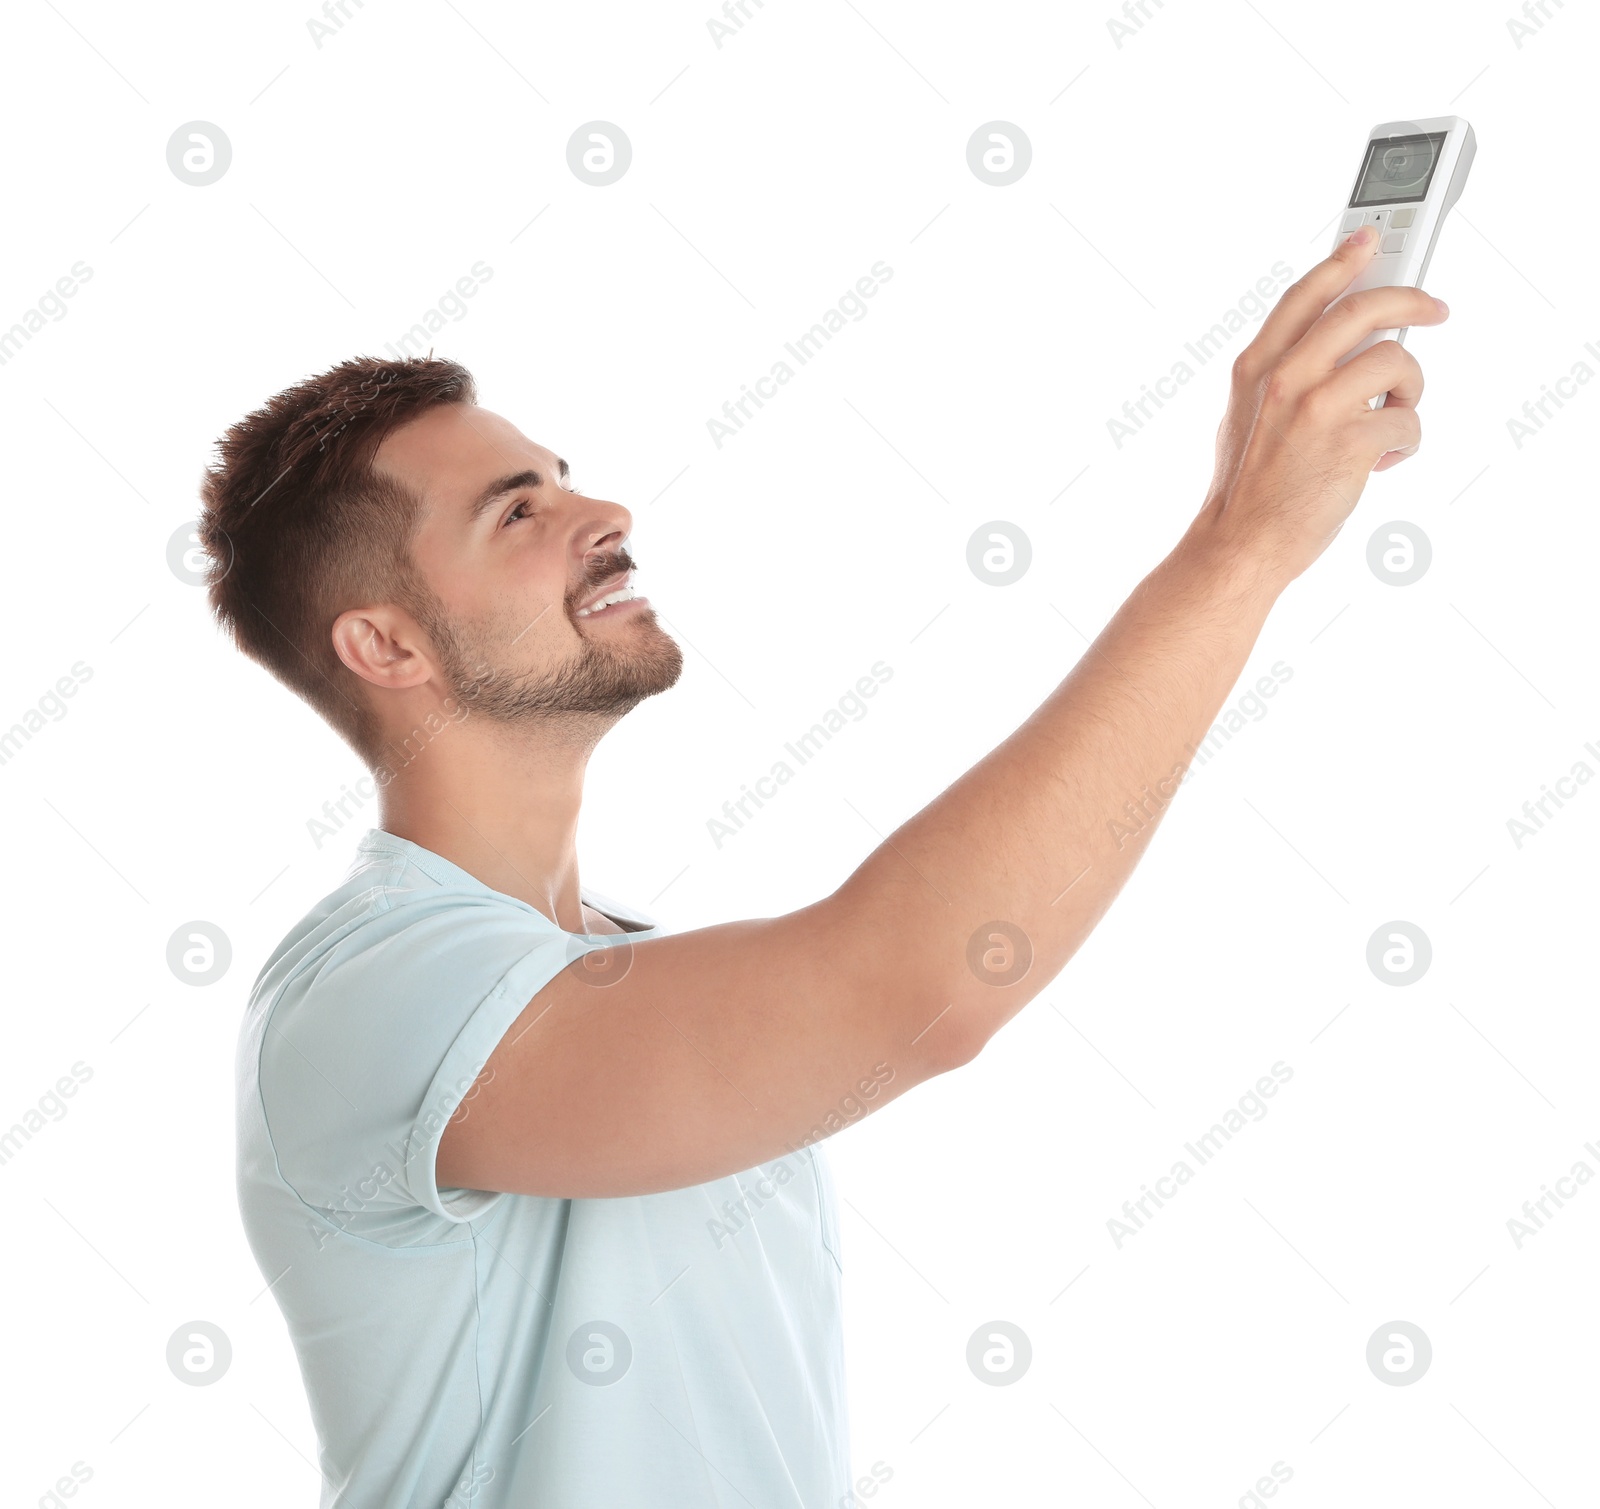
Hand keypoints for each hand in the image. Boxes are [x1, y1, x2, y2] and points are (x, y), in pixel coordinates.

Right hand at [1199, 226, 1449, 584]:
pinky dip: (1404, 443)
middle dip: (1410, 300)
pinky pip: (1406, 422)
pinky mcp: (1350, 441)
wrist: (1241, 544)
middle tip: (1435, 309)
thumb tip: (1341, 351)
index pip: (1305, 296)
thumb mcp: (1246, 417)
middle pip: (1362, 308)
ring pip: (1396, 362)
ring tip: (1391, 421)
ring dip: (1409, 392)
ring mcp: (1317, 407)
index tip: (1368, 239)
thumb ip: (1283, 377)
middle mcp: (1285, 377)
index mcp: (1256, 368)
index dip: (1341, 261)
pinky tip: (1380, 464)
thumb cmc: (1248, 490)